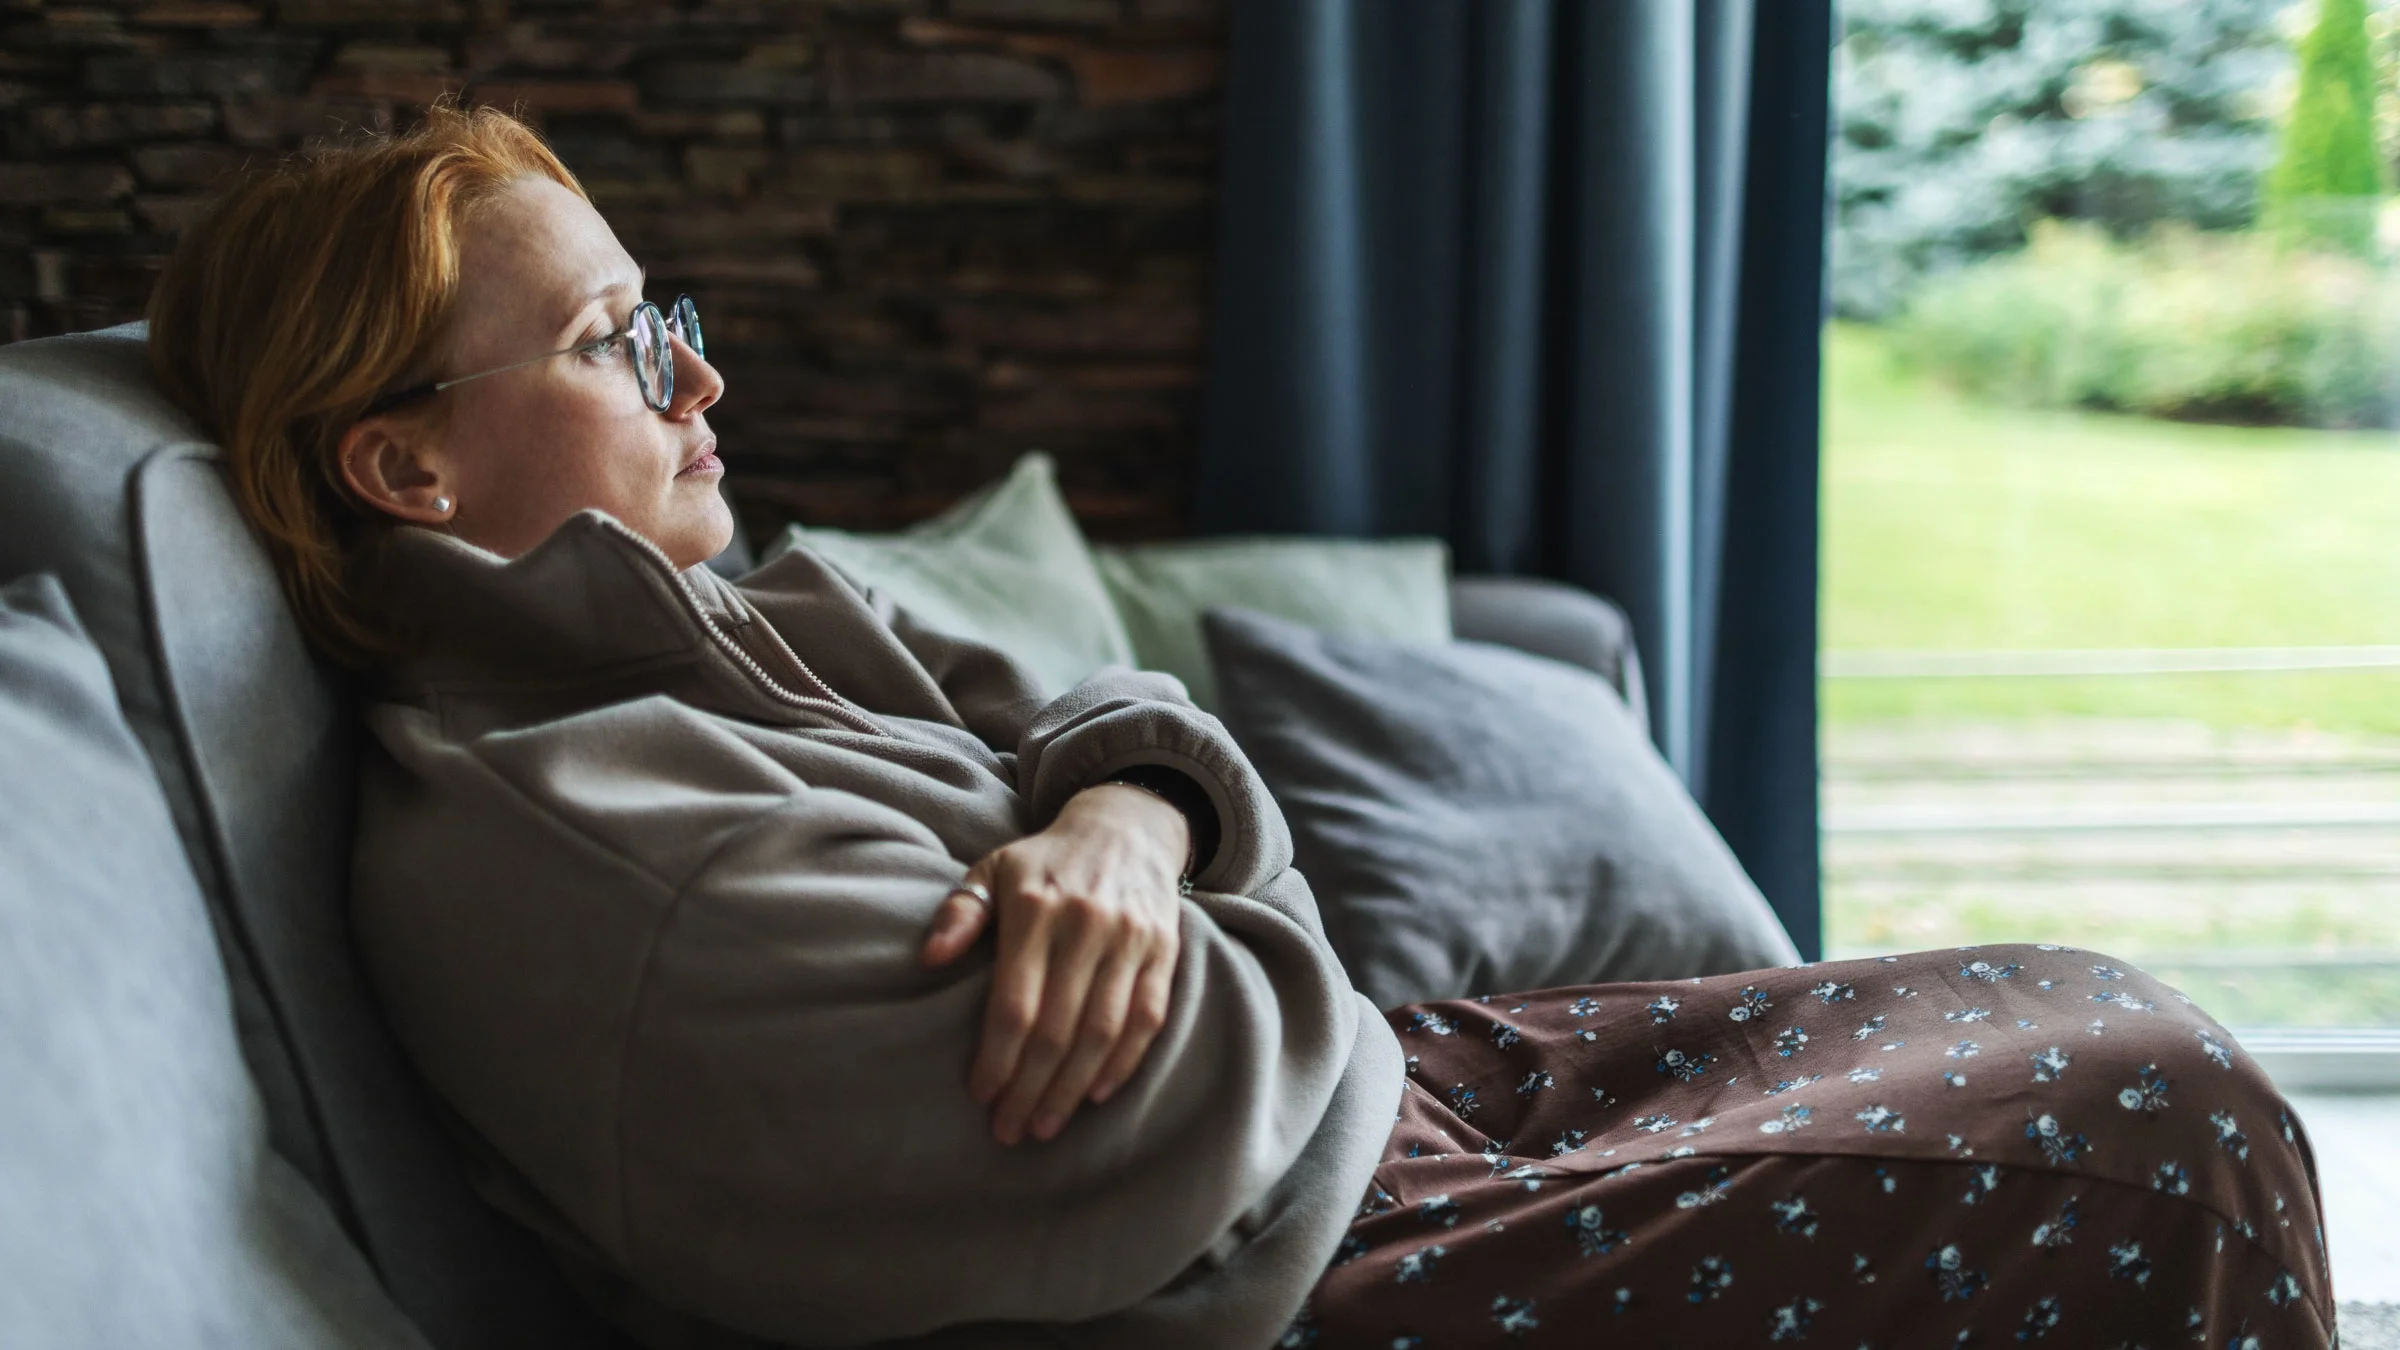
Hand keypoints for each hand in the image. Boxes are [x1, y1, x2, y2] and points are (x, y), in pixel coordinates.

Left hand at [919, 784, 1188, 1145]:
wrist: (1127, 826)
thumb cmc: (1046, 861)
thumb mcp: (993, 869)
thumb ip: (960, 913)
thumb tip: (928, 958)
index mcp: (1035, 907)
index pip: (1014, 1004)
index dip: (997, 1058)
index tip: (981, 1096)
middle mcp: (1085, 924)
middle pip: (1057, 1028)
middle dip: (1030, 1088)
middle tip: (1009, 1130)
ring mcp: (1129, 939)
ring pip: (1102, 1032)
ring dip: (1072, 1088)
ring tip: (1045, 1126)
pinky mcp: (1163, 950)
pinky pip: (1147, 1018)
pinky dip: (1124, 1063)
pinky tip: (1096, 1094)